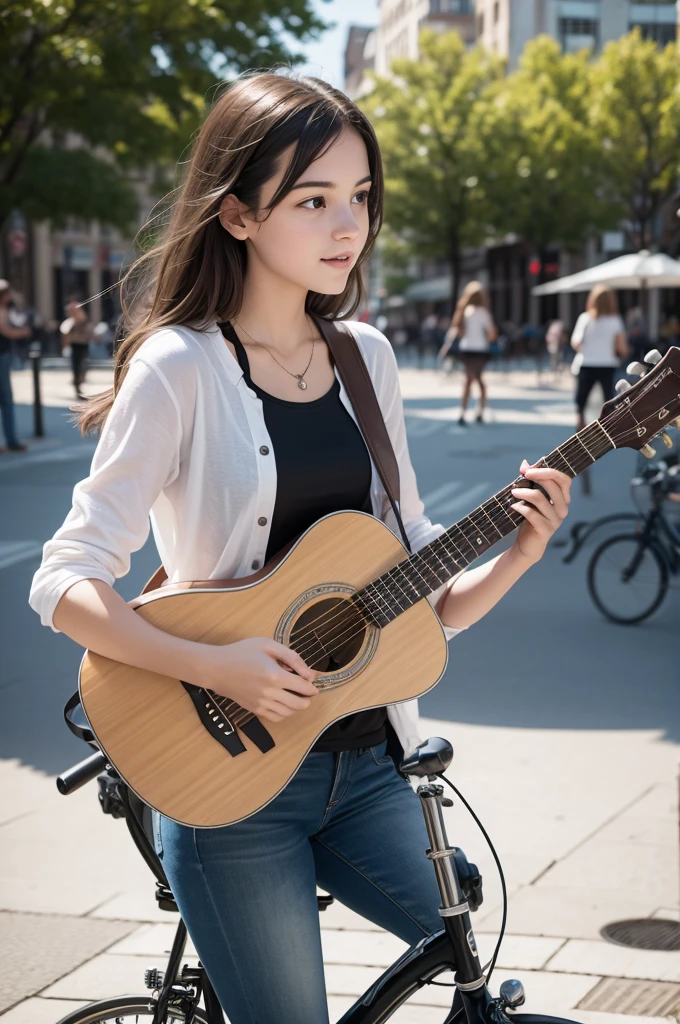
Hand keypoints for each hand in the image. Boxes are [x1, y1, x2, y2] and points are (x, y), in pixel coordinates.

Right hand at [194, 637, 318, 722]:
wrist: (217, 668)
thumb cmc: (242, 652)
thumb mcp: (268, 645)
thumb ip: (291, 657)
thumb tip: (308, 673)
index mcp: (275, 675)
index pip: (303, 687)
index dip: (312, 686)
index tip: (312, 681)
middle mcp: (270, 693)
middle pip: (299, 704)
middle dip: (308, 698)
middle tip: (307, 690)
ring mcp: (261, 704)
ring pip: (289, 713)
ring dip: (297, 706)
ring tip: (296, 696)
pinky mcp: (254, 709)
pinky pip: (276, 717)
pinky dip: (285, 713)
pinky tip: (283, 703)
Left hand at [510, 459, 570, 563]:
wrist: (527, 545)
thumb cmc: (530, 519)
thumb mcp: (530, 498)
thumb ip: (530, 481)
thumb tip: (524, 463)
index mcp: (562, 499)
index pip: (564, 479)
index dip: (549, 471)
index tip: (530, 469)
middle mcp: (562, 508)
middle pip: (553, 486)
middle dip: (536, 477)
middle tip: (520, 476)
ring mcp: (556, 520)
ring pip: (540, 499)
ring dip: (524, 492)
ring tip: (513, 492)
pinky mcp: (546, 530)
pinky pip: (532, 514)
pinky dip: (521, 507)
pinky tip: (514, 506)